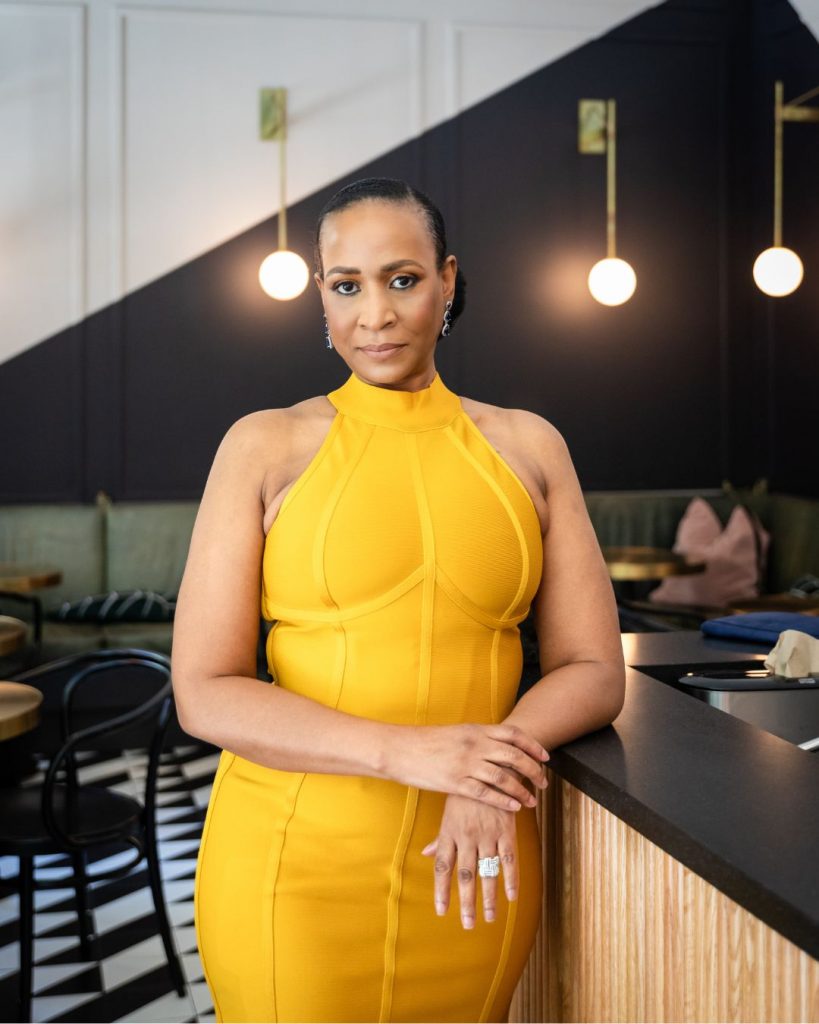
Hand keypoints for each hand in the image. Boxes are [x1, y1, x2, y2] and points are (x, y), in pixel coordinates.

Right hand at [387, 722, 548, 810]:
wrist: (399, 749)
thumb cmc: (426, 742)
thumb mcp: (456, 733)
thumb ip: (476, 738)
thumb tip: (495, 743)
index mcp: (475, 730)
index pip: (513, 735)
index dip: (533, 746)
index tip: (545, 757)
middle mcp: (474, 745)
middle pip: (514, 756)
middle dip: (533, 770)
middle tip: (544, 783)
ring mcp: (465, 764)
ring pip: (504, 777)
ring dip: (522, 790)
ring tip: (533, 801)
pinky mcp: (455, 782)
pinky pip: (486, 793)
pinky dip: (504, 801)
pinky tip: (514, 807)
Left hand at [421, 790, 522, 928]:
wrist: (489, 767)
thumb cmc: (465, 793)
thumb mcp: (448, 813)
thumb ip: (439, 837)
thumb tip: (425, 854)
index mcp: (449, 833)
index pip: (442, 867)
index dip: (441, 890)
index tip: (441, 912)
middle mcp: (467, 836)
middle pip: (464, 875)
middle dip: (466, 902)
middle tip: (468, 925)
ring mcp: (487, 834)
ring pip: (487, 871)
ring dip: (488, 897)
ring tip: (489, 918)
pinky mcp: (506, 830)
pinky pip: (509, 859)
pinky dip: (511, 879)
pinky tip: (511, 897)